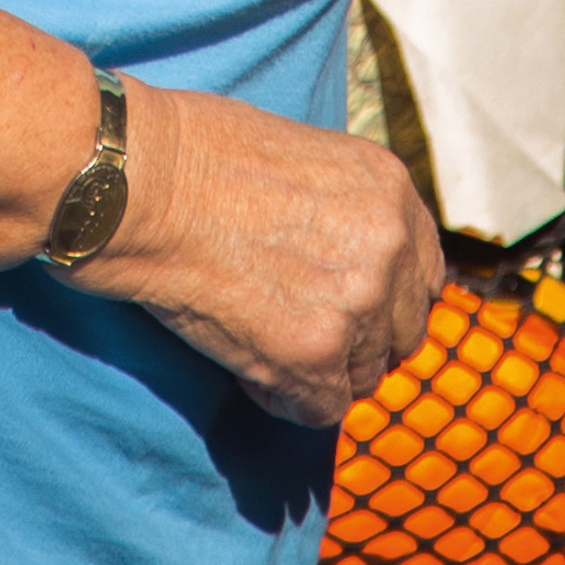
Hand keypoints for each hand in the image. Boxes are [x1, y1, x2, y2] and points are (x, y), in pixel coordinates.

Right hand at [70, 81, 443, 426]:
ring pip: (361, 375)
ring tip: (261, 340)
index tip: (350, 307)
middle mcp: (389, 246)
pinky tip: (246, 365)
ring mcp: (356, 304)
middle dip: (356, 340)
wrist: (142, 182)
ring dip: (318, 371)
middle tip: (300, 331)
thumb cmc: (196, 154)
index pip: (422, 274)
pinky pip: (318, 409)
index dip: (385, 298)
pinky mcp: (311, 355)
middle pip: (401, 332)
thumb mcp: (304, 156)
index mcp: (390, 190)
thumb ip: (345, 210)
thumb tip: (349, 260)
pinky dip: (283, 399)